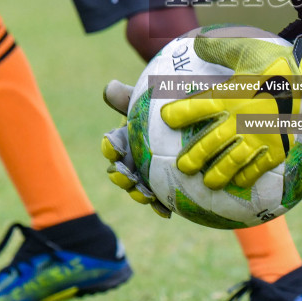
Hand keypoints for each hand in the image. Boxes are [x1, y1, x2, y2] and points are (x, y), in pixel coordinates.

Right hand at [99, 79, 170, 217]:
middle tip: (127, 177)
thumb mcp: (149, 98)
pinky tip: (166, 212)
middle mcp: (132, 159)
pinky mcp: (165, 185)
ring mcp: (148, 174)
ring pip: (136, 188)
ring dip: (138, 193)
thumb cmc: (165, 105)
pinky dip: (160, 206)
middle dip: (120, 176)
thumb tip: (110, 88)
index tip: (114, 148)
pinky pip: (160, 199)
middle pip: (120, 172)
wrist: (191, 119)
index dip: (111, 148)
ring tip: (145, 195)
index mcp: (126, 138)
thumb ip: (131, 96)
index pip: (113, 145)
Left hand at [159, 26, 301, 190]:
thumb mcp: (245, 47)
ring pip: (232, 161)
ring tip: (208, 183)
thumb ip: (218, 47)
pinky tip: (240, 181)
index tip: (166, 119)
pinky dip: (248, 176)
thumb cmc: (275, 60)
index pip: (196, 107)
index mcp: (229, 96)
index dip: (179, 114)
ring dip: (218, 174)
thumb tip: (196, 41)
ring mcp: (259, 136)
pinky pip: (260, 167)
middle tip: (182, 168)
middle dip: (194, 157)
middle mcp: (240, 120)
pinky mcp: (278, 146)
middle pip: (210, 143)